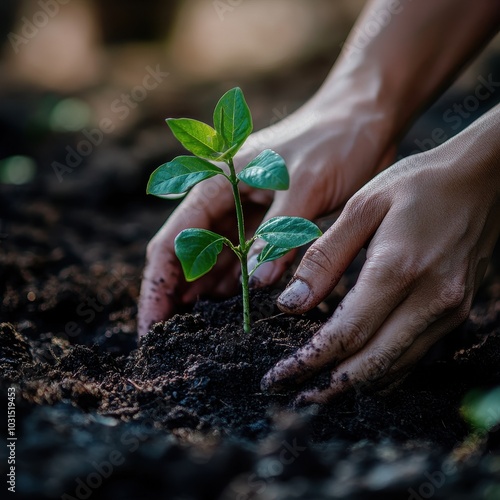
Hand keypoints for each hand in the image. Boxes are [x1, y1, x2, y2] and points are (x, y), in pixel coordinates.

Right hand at [138, 94, 394, 337]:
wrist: (362, 120)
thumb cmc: (334, 141)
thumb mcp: (306, 186)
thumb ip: (278, 235)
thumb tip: (255, 286)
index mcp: (217, 183)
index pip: (173, 241)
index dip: (159, 287)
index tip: (151, 328)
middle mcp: (223, 199)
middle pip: (185, 256)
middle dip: (174, 298)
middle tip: (170, 344)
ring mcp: (243, 212)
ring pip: (211, 261)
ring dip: (202, 295)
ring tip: (196, 335)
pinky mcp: (266, 222)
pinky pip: (240, 258)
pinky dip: (233, 283)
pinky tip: (228, 309)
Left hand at [261, 109, 499, 401]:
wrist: (484, 178)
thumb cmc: (418, 184)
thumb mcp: (362, 207)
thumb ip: (325, 257)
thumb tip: (290, 305)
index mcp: (398, 268)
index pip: (347, 333)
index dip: (309, 362)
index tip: (278, 377)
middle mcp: (430, 299)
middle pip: (372, 364)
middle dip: (328, 387)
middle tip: (293, 395)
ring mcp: (449, 310)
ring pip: (395, 367)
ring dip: (354, 385)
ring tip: (317, 390)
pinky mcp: (456, 311)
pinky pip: (415, 355)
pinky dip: (383, 371)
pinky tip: (359, 370)